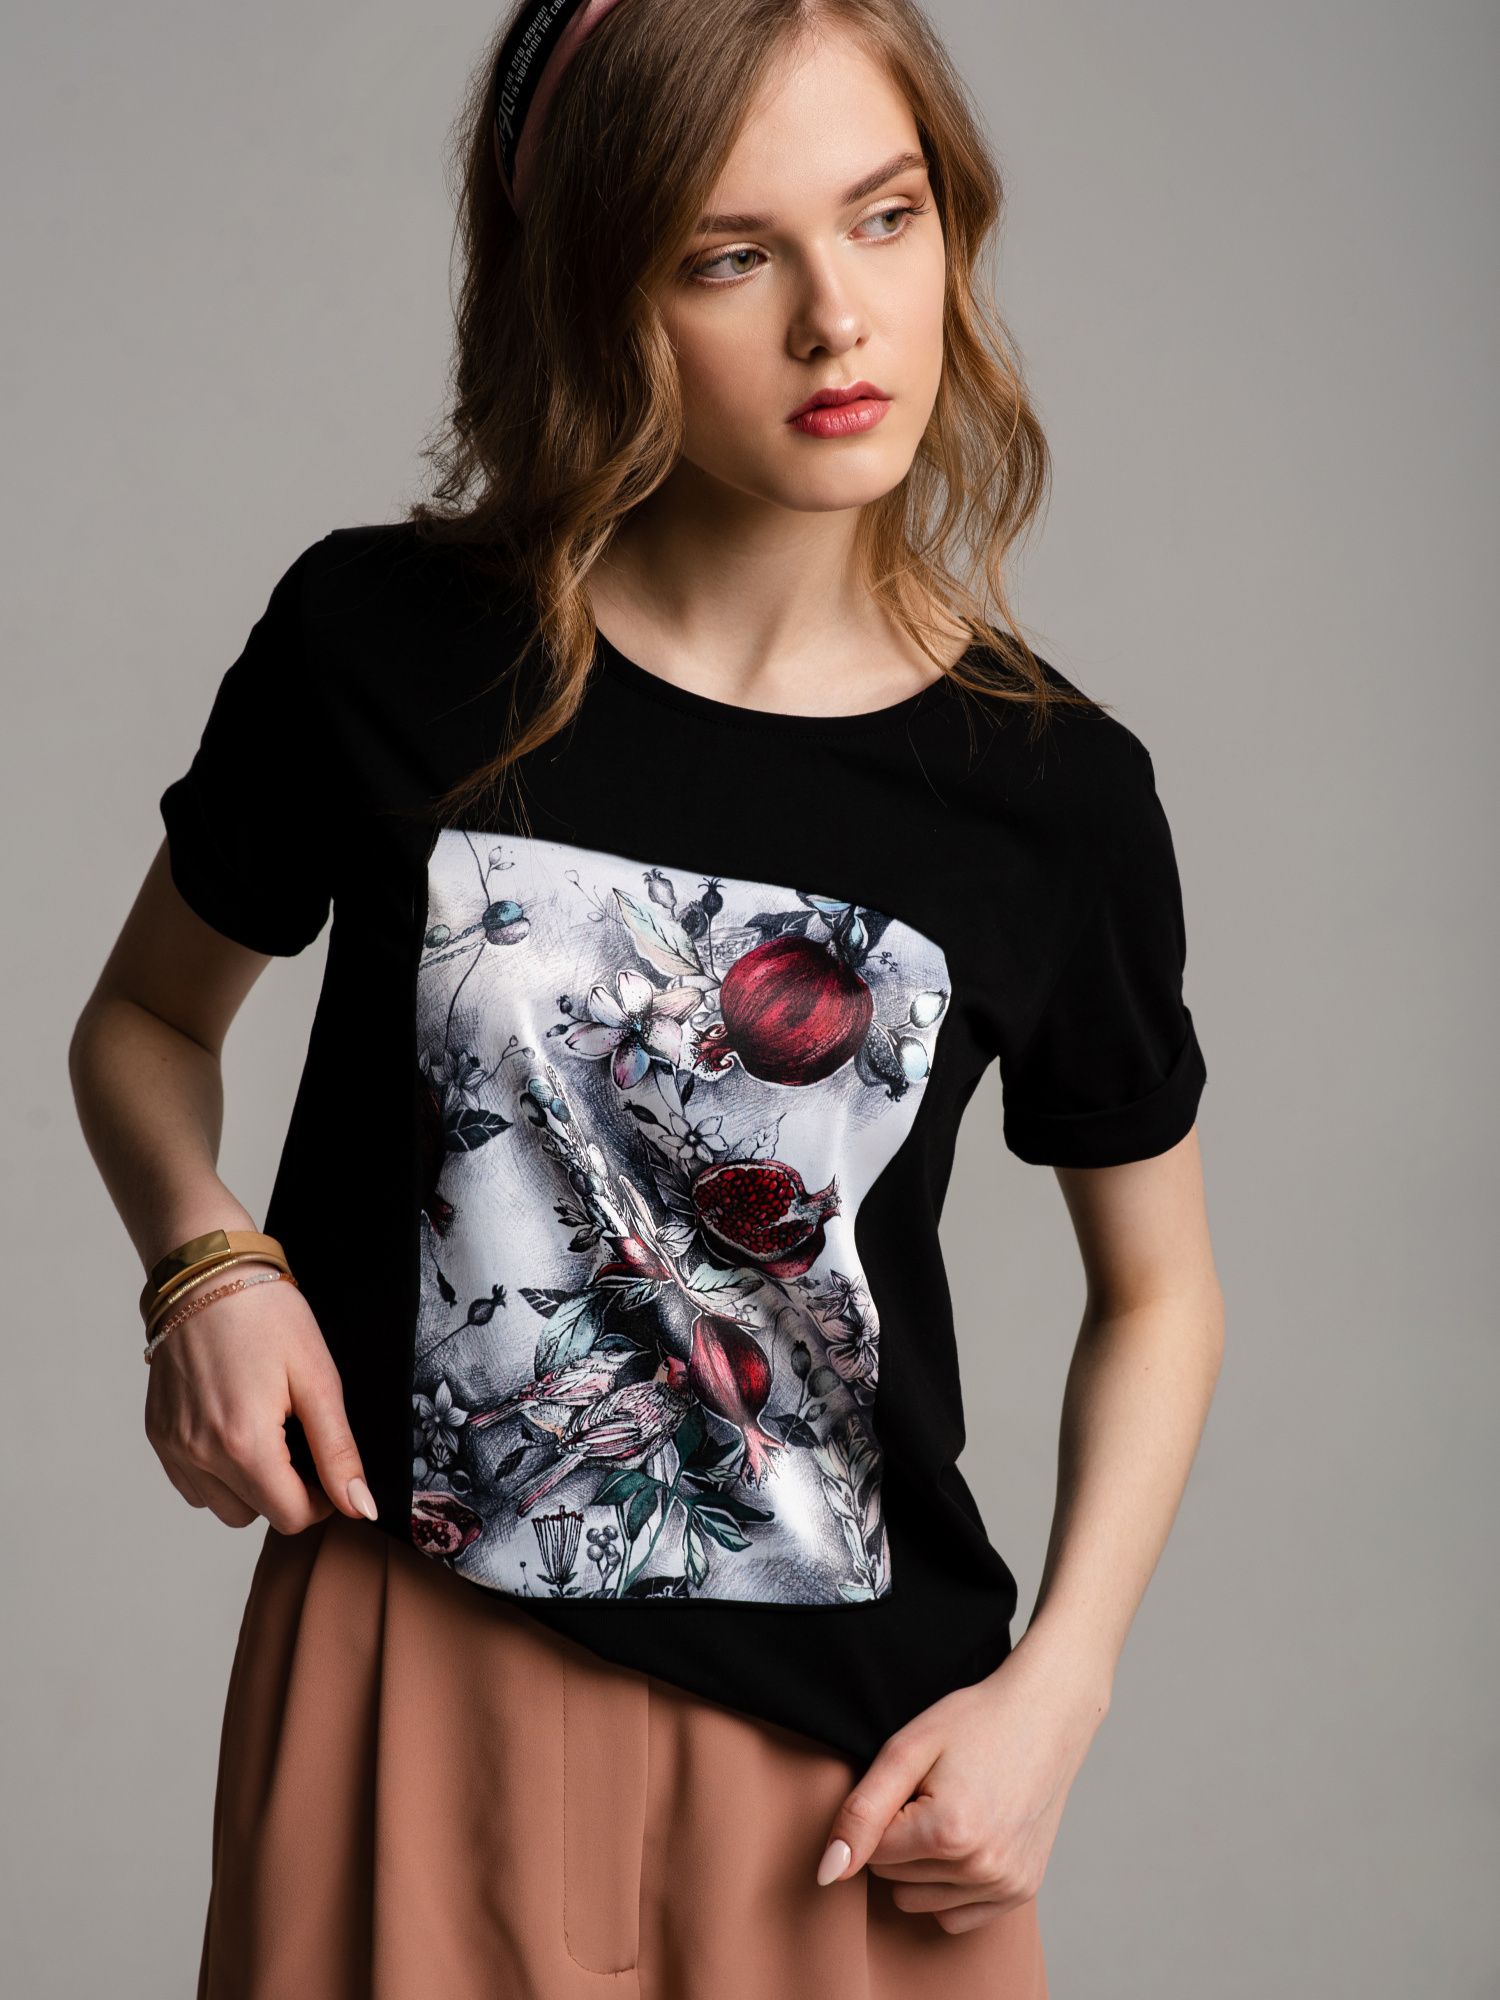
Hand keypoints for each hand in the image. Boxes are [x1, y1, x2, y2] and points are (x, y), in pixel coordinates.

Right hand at [143, 1274, 377, 1534]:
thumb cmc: (266, 1316)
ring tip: (266, 1431)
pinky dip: (218, 1473)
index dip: (322, 1499)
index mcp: (243, 1444)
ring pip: (222, 1507)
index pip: (291, 1517)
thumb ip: (338, 1451)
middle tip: (299, 1438)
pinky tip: (235, 1429)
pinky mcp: (158, 1435)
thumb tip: (361, 1507)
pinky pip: (193, 1485)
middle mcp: (199, 1455)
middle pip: (257, 1515)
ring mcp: (172, 1447)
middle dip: (287, 1490)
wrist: (207, 1275)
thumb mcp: (318, 1379)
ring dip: (250, 1487)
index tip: (328, 1465)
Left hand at [814, 1630, 1109, 1931]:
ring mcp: (1006, 1884)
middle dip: (900, 1839)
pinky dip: (949, 1887)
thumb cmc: (974, 1722)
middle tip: (933, 1792)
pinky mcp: (1021, 1891)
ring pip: (919, 1902)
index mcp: (949, 1832)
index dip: (881, 1813)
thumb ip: (860, 1812)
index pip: (871, 1853)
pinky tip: (966, 1841)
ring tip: (951, 1811)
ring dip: (922, 1865)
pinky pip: (955, 1916)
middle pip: (894, 1880)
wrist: (1045, 1714)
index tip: (910, 1781)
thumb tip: (828, 1874)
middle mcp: (982, 1869)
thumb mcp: (906, 1749)